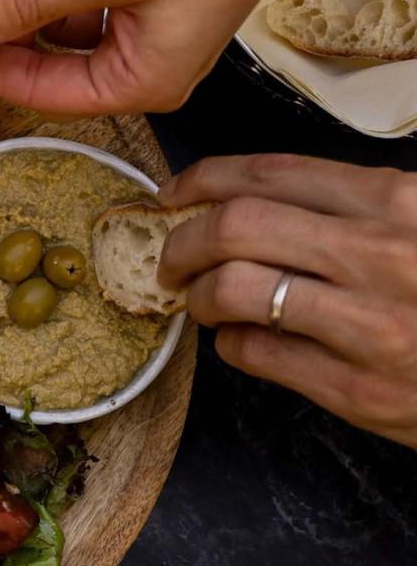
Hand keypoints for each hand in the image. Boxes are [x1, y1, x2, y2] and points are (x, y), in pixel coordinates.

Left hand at [157, 154, 416, 447]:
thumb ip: (361, 205)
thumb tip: (258, 197)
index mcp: (398, 202)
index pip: (270, 174)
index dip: (203, 179)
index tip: (173, 191)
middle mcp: (379, 257)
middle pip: (233, 228)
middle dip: (182, 239)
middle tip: (171, 256)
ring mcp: (367, 327)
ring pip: (232, 291)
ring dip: (197, 295)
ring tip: (199, 301)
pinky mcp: (358, 391)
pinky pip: (257, 355)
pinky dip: (230, 344)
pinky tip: (238, 339)